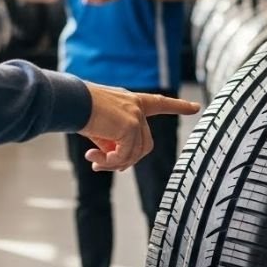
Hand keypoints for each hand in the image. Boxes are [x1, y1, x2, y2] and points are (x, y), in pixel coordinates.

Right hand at [79, 83, 200, 171]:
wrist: (70, 101)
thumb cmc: (79, 111)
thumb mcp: (101, 127)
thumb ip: (114, 141)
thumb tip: (120, 163)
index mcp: (131, 101)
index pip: (159, 102)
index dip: (178, 106)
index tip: (196, 107)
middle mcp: (137, 107)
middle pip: (145, 144)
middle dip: (125, 160)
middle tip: (101, 165)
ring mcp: (136, 116)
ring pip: (135, 153)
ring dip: (114, 163)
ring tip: (95, 162)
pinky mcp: (130, 126)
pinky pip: (124, 155)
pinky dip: (109, 162)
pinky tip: (93, 157)